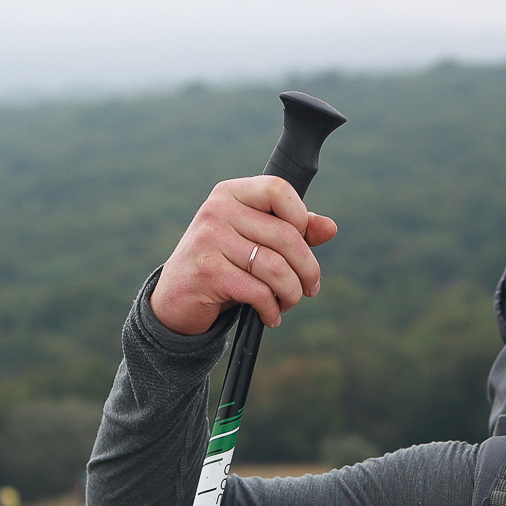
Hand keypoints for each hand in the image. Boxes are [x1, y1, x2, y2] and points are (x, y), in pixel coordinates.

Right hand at [148, 176, 337, 336]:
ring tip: (288, 303)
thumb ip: (291, 230)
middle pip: (285, 235)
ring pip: (275, 267)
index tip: (305, 244)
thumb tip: (330, 228)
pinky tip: (270, 316)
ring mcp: (209, 240)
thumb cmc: (221, 266)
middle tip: (310, 288)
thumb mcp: (253, 242)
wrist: (174, 300)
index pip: (278, 189)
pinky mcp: (207, 272)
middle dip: (307, 268)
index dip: (301, 218)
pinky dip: (271, 309)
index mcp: (230, 194)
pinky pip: (258, 292)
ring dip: (291, 293)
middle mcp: (217, 210)